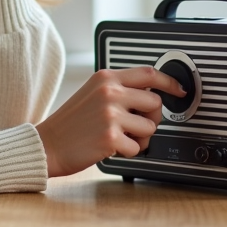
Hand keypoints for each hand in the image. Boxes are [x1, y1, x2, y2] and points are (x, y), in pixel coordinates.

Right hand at [34, 66, 185, 177]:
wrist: (47, 144)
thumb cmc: (71, 123)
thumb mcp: (93, 93)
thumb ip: (119, 89)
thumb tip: (152, 95)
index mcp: (106, 78)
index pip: (148, 74)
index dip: (169, 82)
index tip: (179, 90)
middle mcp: (110, 92)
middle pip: (155, 103)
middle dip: (152, 118)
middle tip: (136, 125)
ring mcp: (110, 114)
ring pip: (150, 127)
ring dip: (140, 137)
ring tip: (118, 137)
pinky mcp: (110, 138)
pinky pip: (138, 147)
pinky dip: (128, 152)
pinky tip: (110, 147)